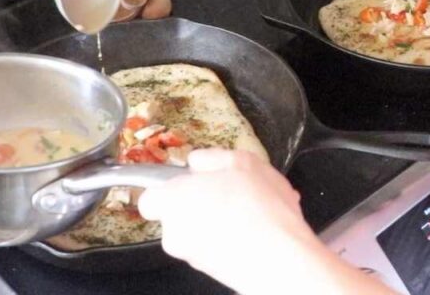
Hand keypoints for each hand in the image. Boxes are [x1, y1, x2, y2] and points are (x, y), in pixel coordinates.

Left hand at [137, 150, 328, 293]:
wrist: (280, 259)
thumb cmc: (258, 206)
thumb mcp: (240, 161)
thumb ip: (210, 157)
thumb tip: (197, 163)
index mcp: (173, 199)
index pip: (149, 199)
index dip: (169, 189)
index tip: (192, 183)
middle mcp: (174, 233)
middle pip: (179, 214)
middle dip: (203, 203)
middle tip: (232, 192)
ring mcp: (192, 256)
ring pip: (201, 231)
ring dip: (221, 219)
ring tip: (255, 210)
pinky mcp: (211, 272)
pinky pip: (218, 248)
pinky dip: (233, 238)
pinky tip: (260, 228)